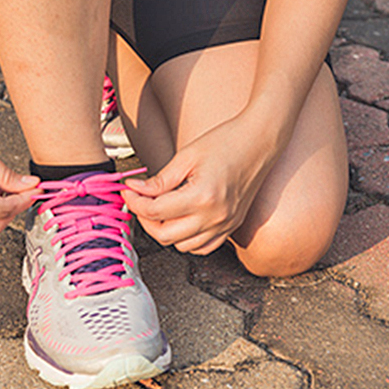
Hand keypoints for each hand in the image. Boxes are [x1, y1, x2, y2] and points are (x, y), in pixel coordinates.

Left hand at [122, 115, 280, 254]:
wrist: (260, 141)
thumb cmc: (226, 141)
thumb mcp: (187, 156)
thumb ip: (160, 179)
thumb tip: (136, 189)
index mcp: (202, 197)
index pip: (155, 211)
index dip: (135, 201)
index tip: (128, 190)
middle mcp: (215, 217)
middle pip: (165, 235)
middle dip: (145, 219)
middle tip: (139, 200)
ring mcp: (226, 225)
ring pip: (182, 246)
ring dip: (165, 231)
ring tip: (159, 209)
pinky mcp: (232, 226)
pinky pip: (203, 247)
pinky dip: (186, 239)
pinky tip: (180, 221)